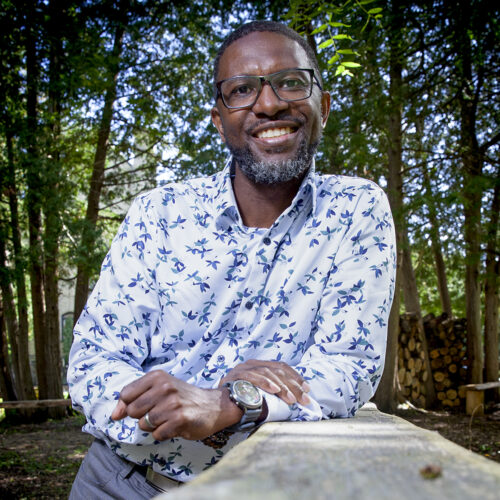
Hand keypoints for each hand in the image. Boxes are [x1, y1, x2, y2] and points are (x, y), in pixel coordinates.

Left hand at [111, 370, 241, 440]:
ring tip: (169, 418)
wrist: (214, 405)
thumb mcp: (160, 389)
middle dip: (142, 417)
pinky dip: (164, 434)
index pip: (126, 394)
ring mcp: (172, 403)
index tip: (141, 407)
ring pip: (144, 424)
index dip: (128, 405)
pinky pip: (157, 434)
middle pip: (132, 411)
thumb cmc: (182, 398)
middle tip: (160, 412)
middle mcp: (164, 387)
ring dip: (154, 426)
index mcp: (157, 376)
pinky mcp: (180, 419)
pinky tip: (175, 426)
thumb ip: (134, 399)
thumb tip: (114, 415)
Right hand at [220, 359, 310, 405]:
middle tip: (304, 398)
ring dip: (283, 387)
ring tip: (292, 399)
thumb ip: (272, 392)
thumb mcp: (259, 395)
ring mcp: (242, 369)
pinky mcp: (236, 376)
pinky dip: (266, 383)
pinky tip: (276, 391)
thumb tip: (295, 398)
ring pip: (268, 373)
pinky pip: (254, 377)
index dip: (296, 377)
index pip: (281, 366)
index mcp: (257, 366)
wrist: (216, 407)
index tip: (307, 389)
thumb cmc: (239, 404)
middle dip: (294, 385)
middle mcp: (251, 365)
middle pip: (277, 370)